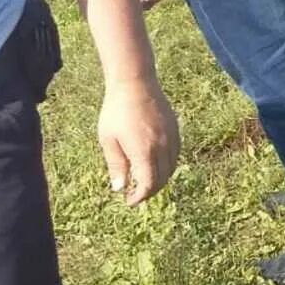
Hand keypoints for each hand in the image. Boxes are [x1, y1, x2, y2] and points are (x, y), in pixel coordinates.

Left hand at [97, 77, 179, 205]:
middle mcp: (162, 146)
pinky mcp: (175, 128)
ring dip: (161, 178)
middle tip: (137, 193)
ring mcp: (171, 137)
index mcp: (144, 151)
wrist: (135, 83)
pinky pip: (176, 153)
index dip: (140, 196)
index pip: (149, 184)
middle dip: (151, 190)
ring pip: (172, 167)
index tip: (130, 200)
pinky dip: (168, 164)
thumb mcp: (108, 139)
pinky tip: (157, 163)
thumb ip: (116, 165)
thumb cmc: (116, 111)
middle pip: (163, 178)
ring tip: (146, 179)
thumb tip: (120, 187)